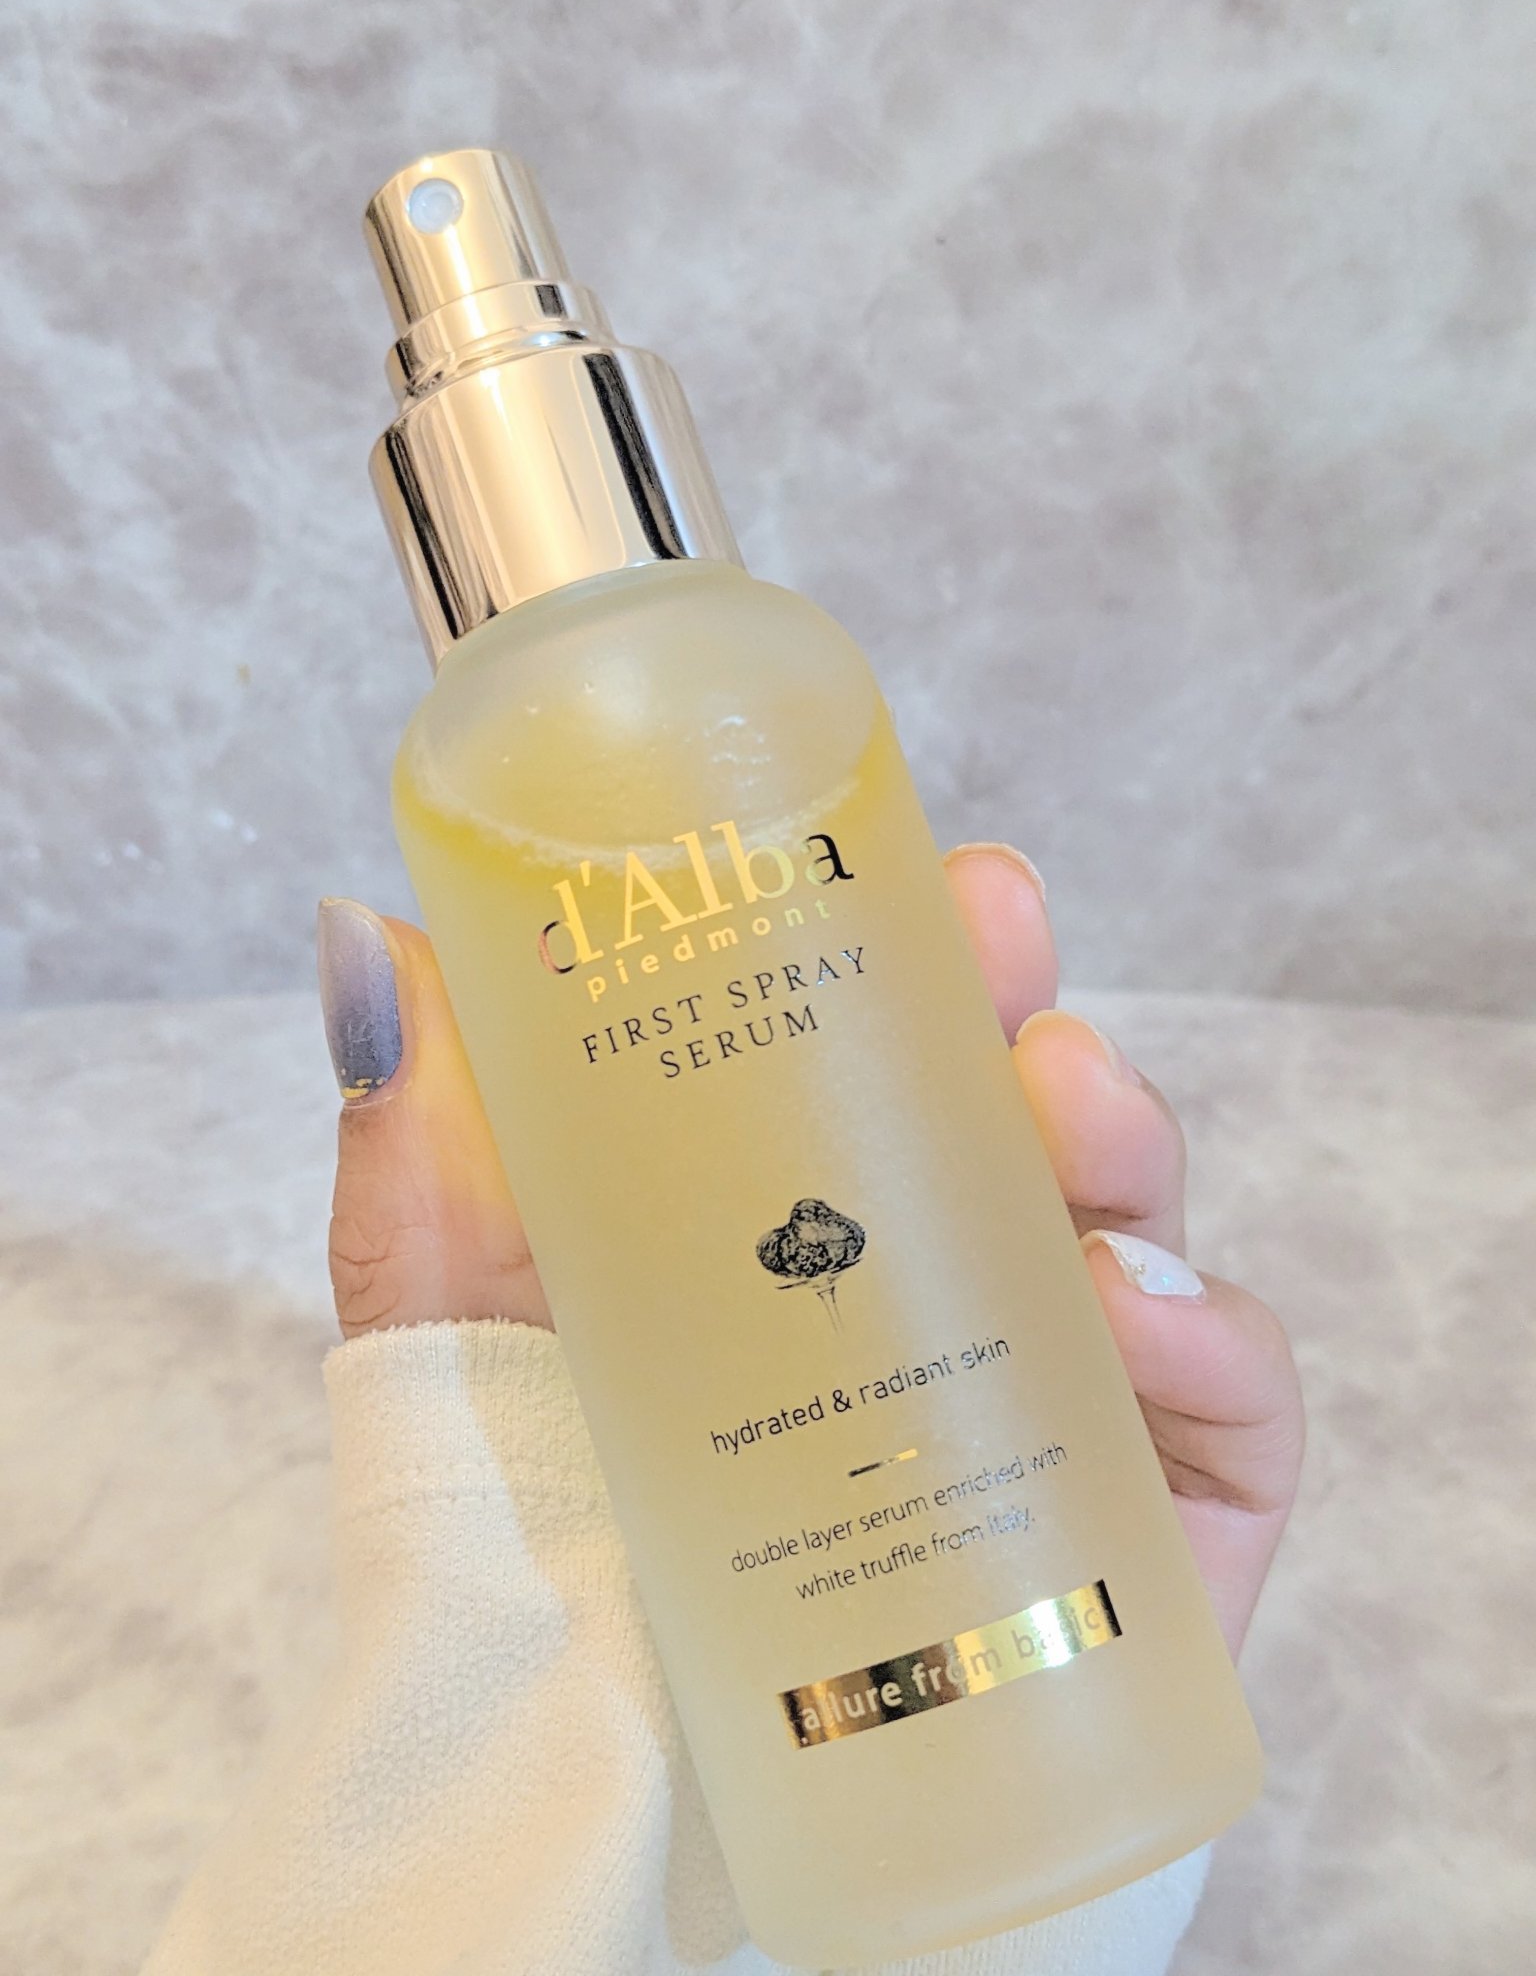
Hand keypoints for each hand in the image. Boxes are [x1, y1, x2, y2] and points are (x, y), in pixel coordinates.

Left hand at [318, 846, 1302, 1655]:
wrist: (605, 1779)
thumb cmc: (536, 1509)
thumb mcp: (452, 1289)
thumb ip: (425, 1119)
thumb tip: (371, 935)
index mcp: (813, 1194)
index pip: (916, 1041)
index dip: (955, 949)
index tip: (957, 888)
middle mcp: (941, 1276)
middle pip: (1043, 1118)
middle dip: (1048, 1028)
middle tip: (1015, 995)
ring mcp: (1050, 1395)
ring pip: (1144, 1229)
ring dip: (1134, 1147)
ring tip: (1069, 1132)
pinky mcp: (1142, 1527)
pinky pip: (1231, 1412)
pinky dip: (1210, 1339)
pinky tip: (1125, 1317)